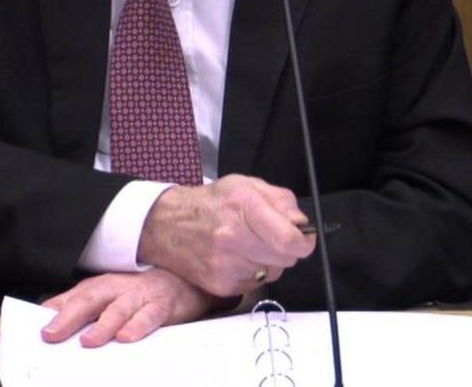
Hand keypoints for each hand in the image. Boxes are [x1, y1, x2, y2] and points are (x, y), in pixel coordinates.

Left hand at [39, 269, 216, 346]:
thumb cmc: (139, 292)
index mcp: (99, 287)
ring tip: (88, 341)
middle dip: (68, 317)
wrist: (182, 278)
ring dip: (102, 325)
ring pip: (118, 309)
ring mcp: (139, 296)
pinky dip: (137, 326)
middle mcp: (116, 288)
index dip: (52, 314)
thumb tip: (49, 322)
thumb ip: (80, 308)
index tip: (35, 332)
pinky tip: (127, 338)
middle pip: (89, 300)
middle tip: (51, 335)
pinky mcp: (162, 305)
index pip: (71, 299)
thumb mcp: (107, 297)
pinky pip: (149, 316)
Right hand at [136, 174, 314, 296]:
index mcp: (243, 207)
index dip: (304, 241)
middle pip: (286, 259)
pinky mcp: (221, 285)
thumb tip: (301, 224)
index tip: (303, 237)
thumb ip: (281, 200)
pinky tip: (237, 258)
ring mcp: (226, 265)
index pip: (289, 240)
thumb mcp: (246, 185)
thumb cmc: (212, 203)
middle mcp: (233, 238)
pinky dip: (253, 272)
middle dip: (286, 249)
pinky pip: (256, 284)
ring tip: (248, 245)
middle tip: (270, 237)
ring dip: (269, 261)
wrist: (167, 225)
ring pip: (273, 272)